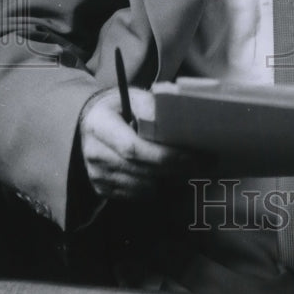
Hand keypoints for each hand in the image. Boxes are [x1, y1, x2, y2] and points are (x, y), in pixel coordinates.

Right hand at [79, 87, 198, 199]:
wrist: (89, 124)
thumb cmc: (117, 108)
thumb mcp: (132, 97)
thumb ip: (151, 106)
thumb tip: (175, 117)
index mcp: (100, 125)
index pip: (134, 148)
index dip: (166, 155)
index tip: (194, 155)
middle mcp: (95, 152)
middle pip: (142, 171)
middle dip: (176, 170)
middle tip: (204, 164)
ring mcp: (96, 174)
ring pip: (143, 188)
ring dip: (169, 181)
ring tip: (188, 168)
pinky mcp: (102, 188)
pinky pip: (136, 196)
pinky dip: (156, 188)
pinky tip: (168, 174)